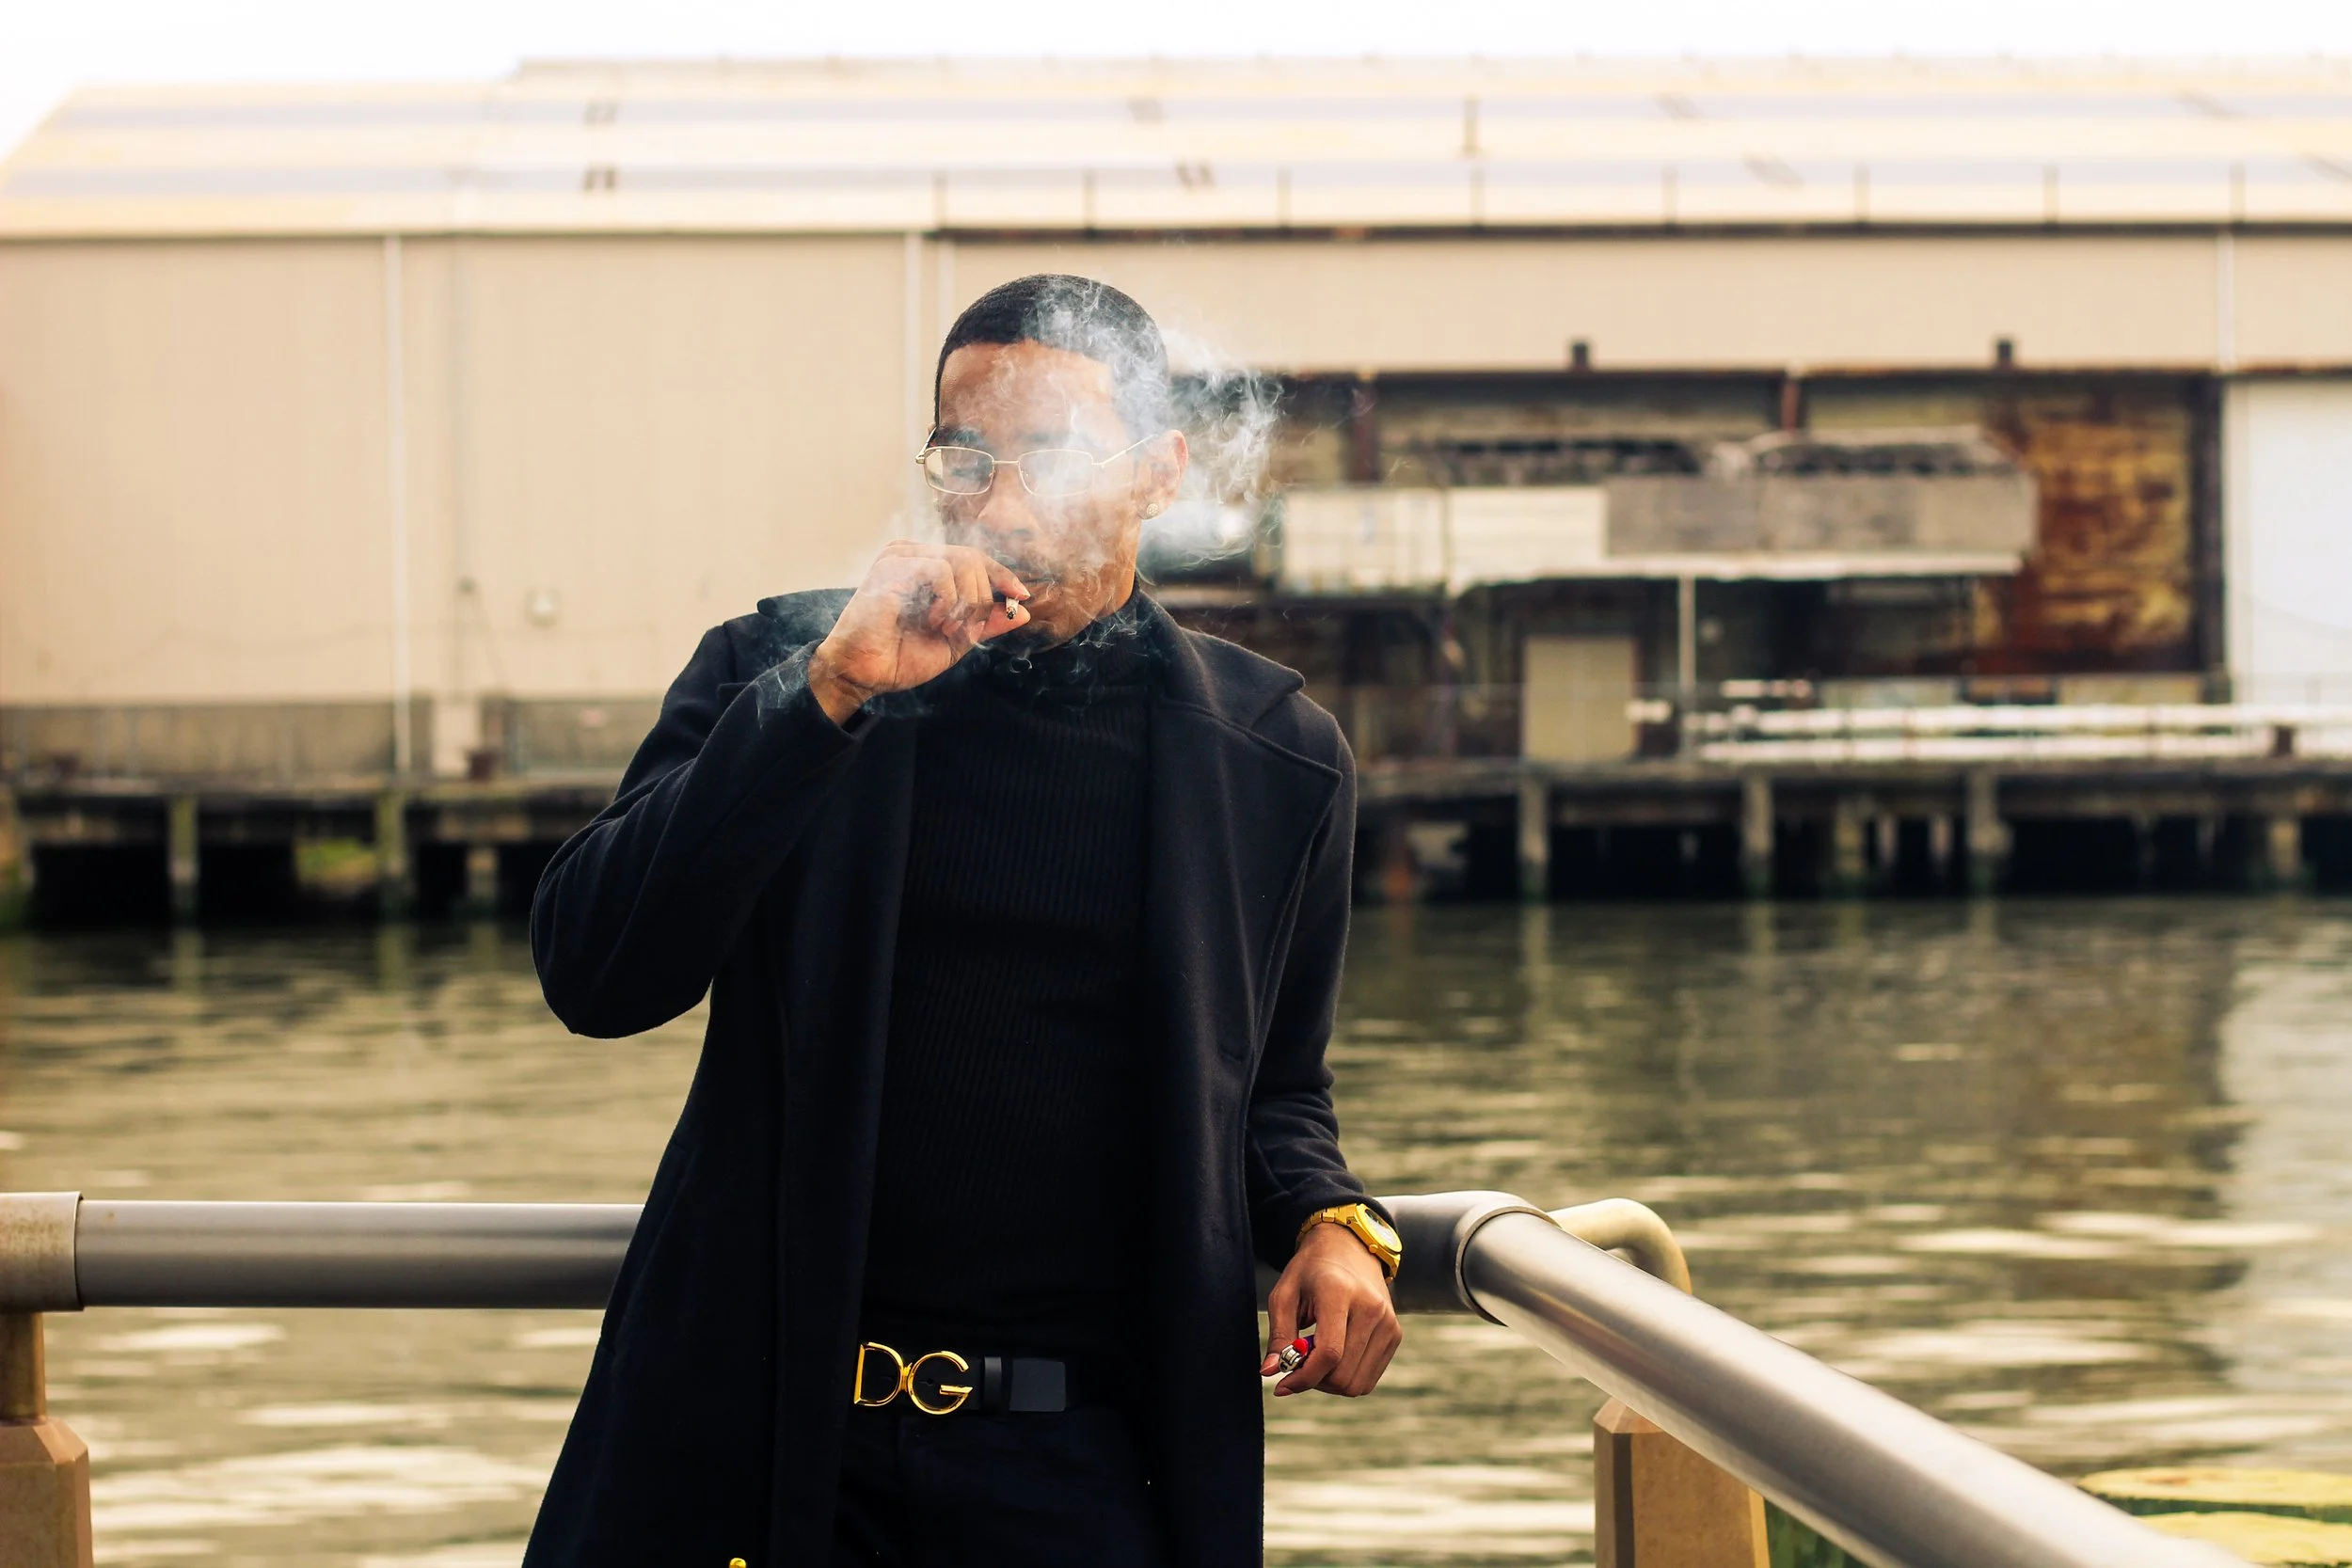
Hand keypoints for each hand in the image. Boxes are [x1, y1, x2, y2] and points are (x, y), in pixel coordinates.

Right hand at [808, 542, 1030, 724]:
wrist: (861, 674)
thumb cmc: (899, 657)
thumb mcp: (956, 641)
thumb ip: (986, 623)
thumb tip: (1023, 611)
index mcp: (925, 567)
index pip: (974, 558)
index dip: (1002, 575)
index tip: (1021, 596)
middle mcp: (912, 555)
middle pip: (974, 558)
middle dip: (980, 599)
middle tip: (963, 630)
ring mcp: (900, 557)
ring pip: (963, 560)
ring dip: (966, 602)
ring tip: (946, 628)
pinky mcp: (891, 566)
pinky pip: (940, 569)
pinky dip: (947, 599)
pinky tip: (932, 620)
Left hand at [1260, 1222, 1402, 1397]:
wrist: (1348, 1248)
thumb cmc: (1310, 1271)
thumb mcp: (1284, 1295)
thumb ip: (1279, 1335)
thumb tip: (1270, 1372)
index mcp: (1339, 1292)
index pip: (1328, 1353)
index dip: (1303, 1377)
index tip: (1282, 1385)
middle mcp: (1370, 1307)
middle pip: (1342, 1374)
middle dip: (1313, 1380)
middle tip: (1298, 1365)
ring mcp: (1388, 1322)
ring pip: (1356, 1384)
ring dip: (1330, 1383)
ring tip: (1315, 1359)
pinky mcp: (1395, 1334)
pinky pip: (1368, 1379)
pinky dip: (1346, 1378)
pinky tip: (1334, 1358)